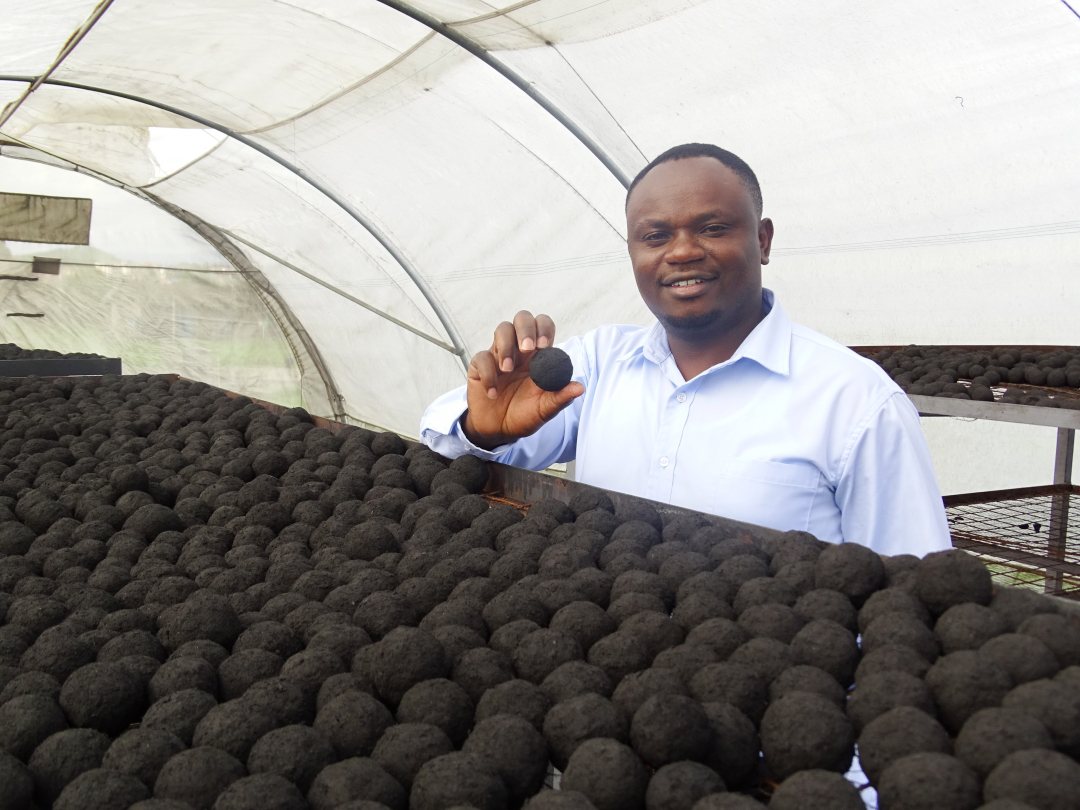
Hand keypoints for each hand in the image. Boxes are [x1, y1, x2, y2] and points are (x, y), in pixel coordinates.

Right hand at [462, 310, 583, 449]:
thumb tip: (579, 388)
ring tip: (507, 370)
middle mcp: (520, 350)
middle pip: (522, 318)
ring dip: (506, 347)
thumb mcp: (544, 409)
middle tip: (526, 348)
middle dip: (525, 328)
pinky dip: (488, 374)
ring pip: (502, 329)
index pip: (543, 326)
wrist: (498, 431)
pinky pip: (481, 357)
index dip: (544, 329)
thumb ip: (560, 398)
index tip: (543, 346)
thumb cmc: (524, 415)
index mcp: (538, 356)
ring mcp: (499, 355)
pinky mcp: (480, 366)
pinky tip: (493, 393)